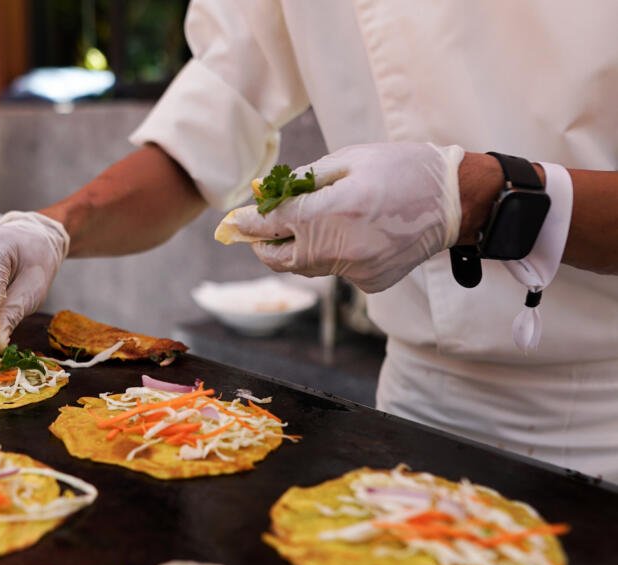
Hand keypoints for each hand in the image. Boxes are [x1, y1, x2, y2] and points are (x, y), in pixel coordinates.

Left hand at [224, 142, 464, 292]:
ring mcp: (355, 270)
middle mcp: (339, 248)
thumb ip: (303, 182)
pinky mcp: (369, 282)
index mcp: (332, 211)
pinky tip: (350, 234)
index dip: (247, 222)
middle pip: (279, 258)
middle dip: (262, 246)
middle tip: (255, 232)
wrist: (454, 201)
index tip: (231, 221)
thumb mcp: (349, 160)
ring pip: (306, 266)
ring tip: (302, 226)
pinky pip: (336, 270)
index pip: (272, 224)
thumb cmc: (401, 169)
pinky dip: (331, 254)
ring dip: (297, 249)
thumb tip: (267, 195)